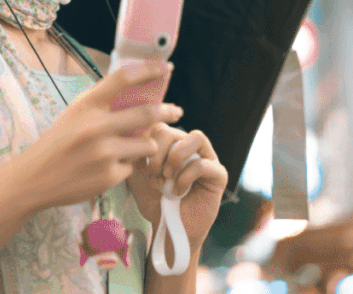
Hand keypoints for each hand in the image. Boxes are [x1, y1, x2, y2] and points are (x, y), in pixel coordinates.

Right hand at [13, 62, 184, 213]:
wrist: (35, 178)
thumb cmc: (58, 142)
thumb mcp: (74, 114)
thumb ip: (101, 104)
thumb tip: (137, 92)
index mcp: (86, 105)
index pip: (123, 78)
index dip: (149, 70)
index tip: (166, 67)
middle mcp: (96, 127)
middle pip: (146, 113)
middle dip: (167, 111)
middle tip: (176, 110)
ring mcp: (105, 153)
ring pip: (146, 143)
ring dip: (146, 143)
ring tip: (135, 145)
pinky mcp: (110, 176)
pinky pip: (133, 166)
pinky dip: (127, 164)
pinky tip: (109, 166)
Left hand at [126, 123, 227, 250]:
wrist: (169, 228)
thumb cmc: (154, 201)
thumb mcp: (138, 176)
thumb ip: (135, 154)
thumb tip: (133, 136)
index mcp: (171, 142)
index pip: (157, 125)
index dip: (145, 144)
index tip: (139, 166)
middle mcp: (189, 146)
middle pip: (172, 130)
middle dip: (157, 153)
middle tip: (153, 176)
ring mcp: (207, 158)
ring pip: (196, 137)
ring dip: (175, 158)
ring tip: (166, 179)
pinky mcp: (219, 174)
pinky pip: (202, 164)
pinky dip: (185, 177)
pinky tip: (179, 192)